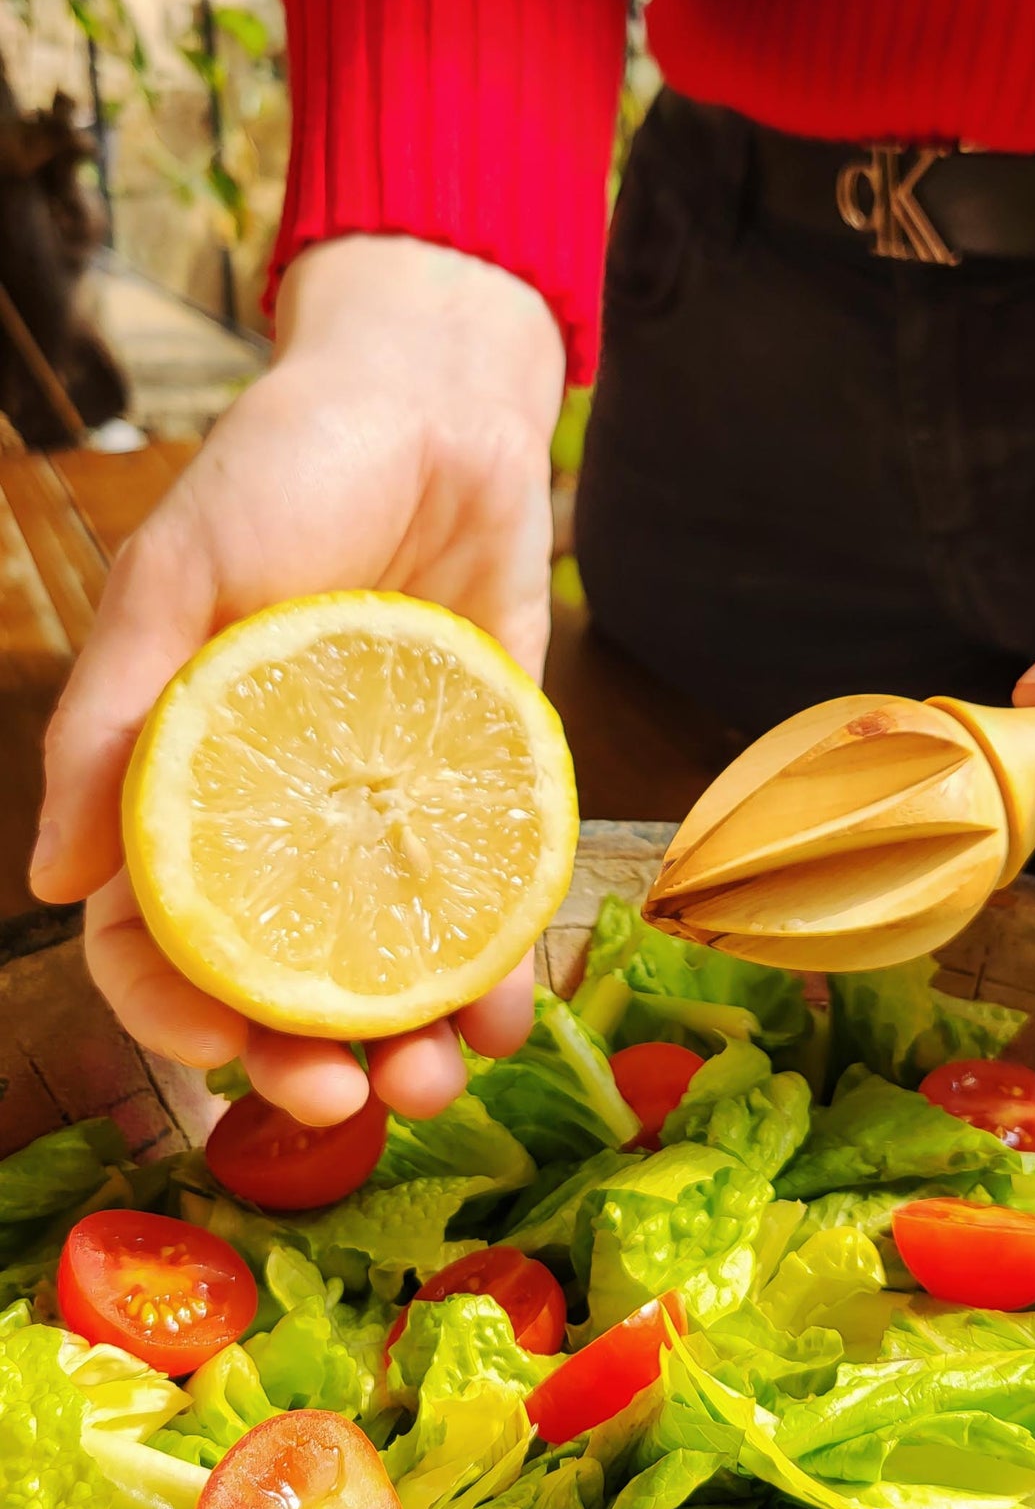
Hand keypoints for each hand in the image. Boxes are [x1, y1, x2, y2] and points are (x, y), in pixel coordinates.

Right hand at [31, 236, 564, 1122]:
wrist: (441, 408)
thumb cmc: (288, 472)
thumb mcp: (180, 577)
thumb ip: (114, 717)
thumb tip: (47, 877)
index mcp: (194, 775)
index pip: (159, 929)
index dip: (172, 1011)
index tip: (216, 1054)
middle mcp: (293, 812)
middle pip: (282, 975)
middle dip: (302, 1058)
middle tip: (343, 1101)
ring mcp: (392, 806)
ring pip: (391, 961)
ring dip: (408, 1042)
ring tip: (439, 1081)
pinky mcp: (487, 786)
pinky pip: (489, 900)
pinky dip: (499, 966)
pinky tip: (513, 1008)